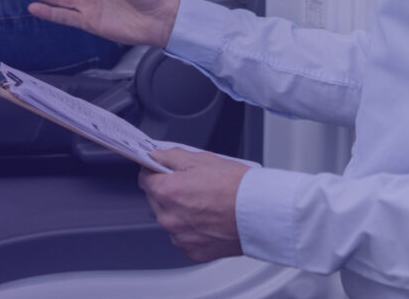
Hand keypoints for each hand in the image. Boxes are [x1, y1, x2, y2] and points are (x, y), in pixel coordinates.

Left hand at [138, 148, 247, 262]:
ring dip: (179, 212)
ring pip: (170, 220)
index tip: (162, 171)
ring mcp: (180, 238)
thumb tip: (158, 156)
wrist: (262, 213)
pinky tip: (208, 220)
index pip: (145, 178)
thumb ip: (172, 157)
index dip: (155, 171)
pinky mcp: (193, 252)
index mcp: (167, 192)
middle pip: (156, 200)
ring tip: (205, 204)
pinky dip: (191, 230)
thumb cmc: (237, 187)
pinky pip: (183, 238)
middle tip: (192, 186)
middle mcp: (169, 218)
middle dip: (168, 192)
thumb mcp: (202, 159)